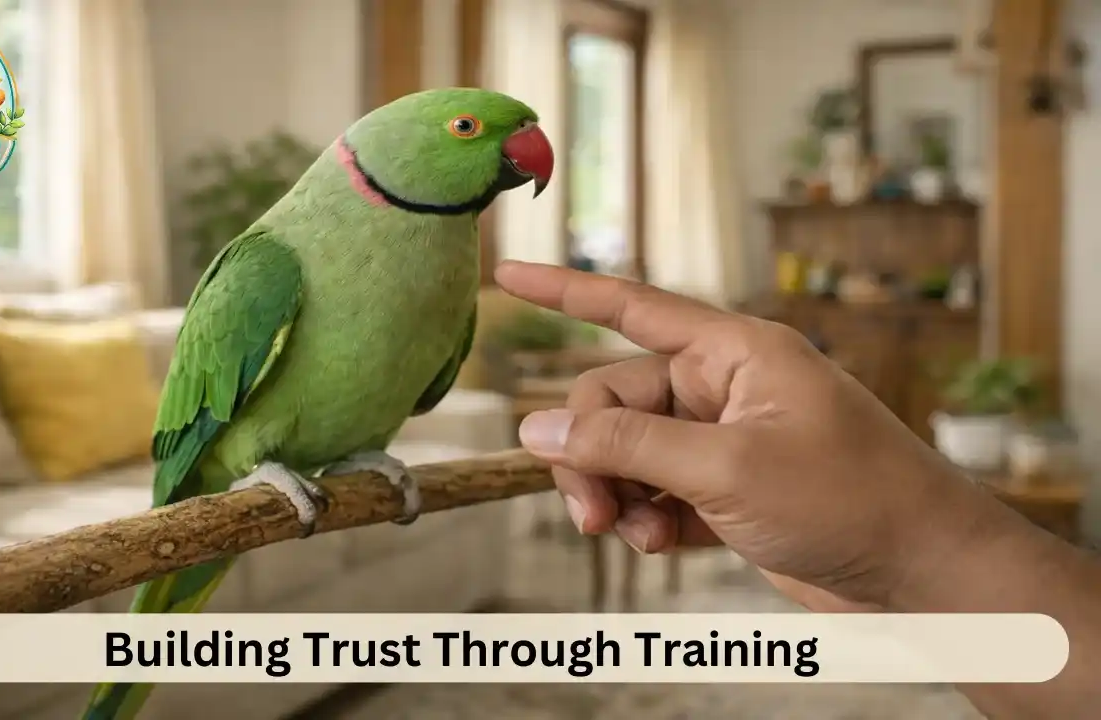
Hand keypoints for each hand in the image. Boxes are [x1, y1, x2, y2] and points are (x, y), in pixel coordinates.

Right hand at [496, 261, 1005, 612]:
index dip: (564, 292)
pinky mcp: (725, 492)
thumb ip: (625, 446)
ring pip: (628, 454)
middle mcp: (722, 389)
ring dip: (617, 496)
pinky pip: (654, 493)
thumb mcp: (725, 468)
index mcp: (732, 353)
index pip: (631, 308)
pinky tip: (661, 547)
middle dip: (591, 456)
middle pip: (614, 403)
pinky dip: (646, 521)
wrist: (921, 573)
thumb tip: (537, 428)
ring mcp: (722, 442)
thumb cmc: (849, 499)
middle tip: (590, 514)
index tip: (508, 276)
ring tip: (634, 537)